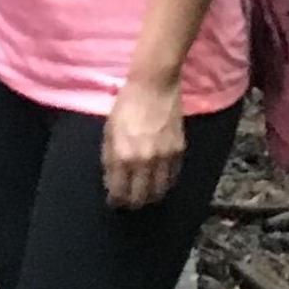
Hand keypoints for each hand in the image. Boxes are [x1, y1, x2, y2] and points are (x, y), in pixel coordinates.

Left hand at [100, 80, 185, 209]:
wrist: (154, 86)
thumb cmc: (126, 106)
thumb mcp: (109, 131)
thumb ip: (109, 158)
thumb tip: (112, 180)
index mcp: (123, 156)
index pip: (119, 192)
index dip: (116, 201)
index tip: (114, 202)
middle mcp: (144, 161)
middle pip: (140, 198)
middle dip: (132, 203)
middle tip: (129, 201)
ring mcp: (164, 157)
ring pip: (159, 192)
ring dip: (150, 197)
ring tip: (145, 195)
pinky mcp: (179, 151)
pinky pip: (172, 177)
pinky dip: (165, 183)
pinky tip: (159, 181)